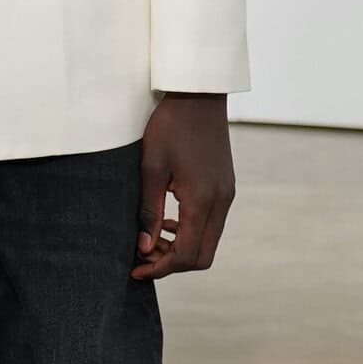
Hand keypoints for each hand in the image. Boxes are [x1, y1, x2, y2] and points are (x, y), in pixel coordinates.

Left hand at [133, 93, 235, 281]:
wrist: (198, 94)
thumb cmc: (170, 126)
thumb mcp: (150, 169)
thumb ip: (148, 212)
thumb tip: (144, 248)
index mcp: (202, 200)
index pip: (187, 254)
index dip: (160, 268)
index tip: (135, 268)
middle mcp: (221, 202)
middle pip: (203, 256)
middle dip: (172, 264)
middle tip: (144, 256)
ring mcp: (227, 194)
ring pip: (209, 241)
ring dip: (182, 247)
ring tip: (152, 238)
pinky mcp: (226, 187)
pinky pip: (212, 223)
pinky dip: (191, 231)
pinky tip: (169, 220)